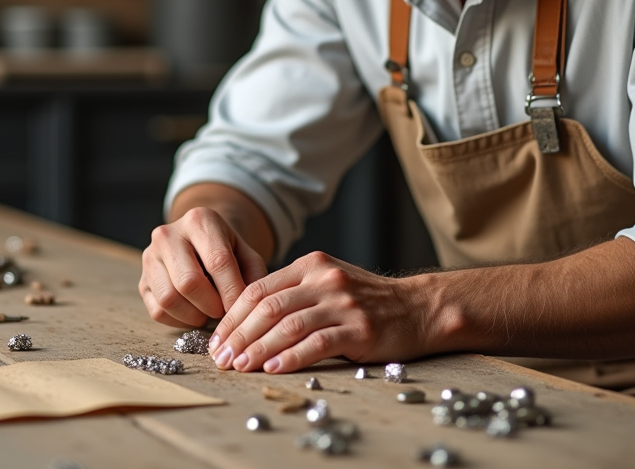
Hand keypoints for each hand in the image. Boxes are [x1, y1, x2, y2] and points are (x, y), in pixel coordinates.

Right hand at [140, 206, 269, 328]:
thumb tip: (248, 307)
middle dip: (212, 306)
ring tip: (209, 313)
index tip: (241, 309)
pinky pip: (157, 311)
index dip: (232, 291)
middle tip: (224, 312)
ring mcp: (150, 257)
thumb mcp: (247, 254)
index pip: (217, 261)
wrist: (198, 241)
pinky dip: (179, 321)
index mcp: (199, 220)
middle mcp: (168, 235)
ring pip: (169, 299)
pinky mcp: (142, 280)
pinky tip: (194, 313)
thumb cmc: (226, 250)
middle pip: (189, 282)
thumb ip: (253, 277)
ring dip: (195, 316)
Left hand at [208, 251, 426, 373]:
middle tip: (222, 358)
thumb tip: (245, 318)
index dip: (233, 316)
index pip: (260, 289)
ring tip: (239, 366)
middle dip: (239, 335)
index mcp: (311, 265)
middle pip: (269, 308)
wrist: (417, 308)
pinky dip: (291, 357)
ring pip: (288, 326)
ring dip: (258, 349)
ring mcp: (343, 304)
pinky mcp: (359, 329)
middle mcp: (325, 279)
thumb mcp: (328, 282)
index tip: (217, 340)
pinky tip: (273, 369)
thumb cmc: (366, 300)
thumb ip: (293, 292)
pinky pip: (317, 343)